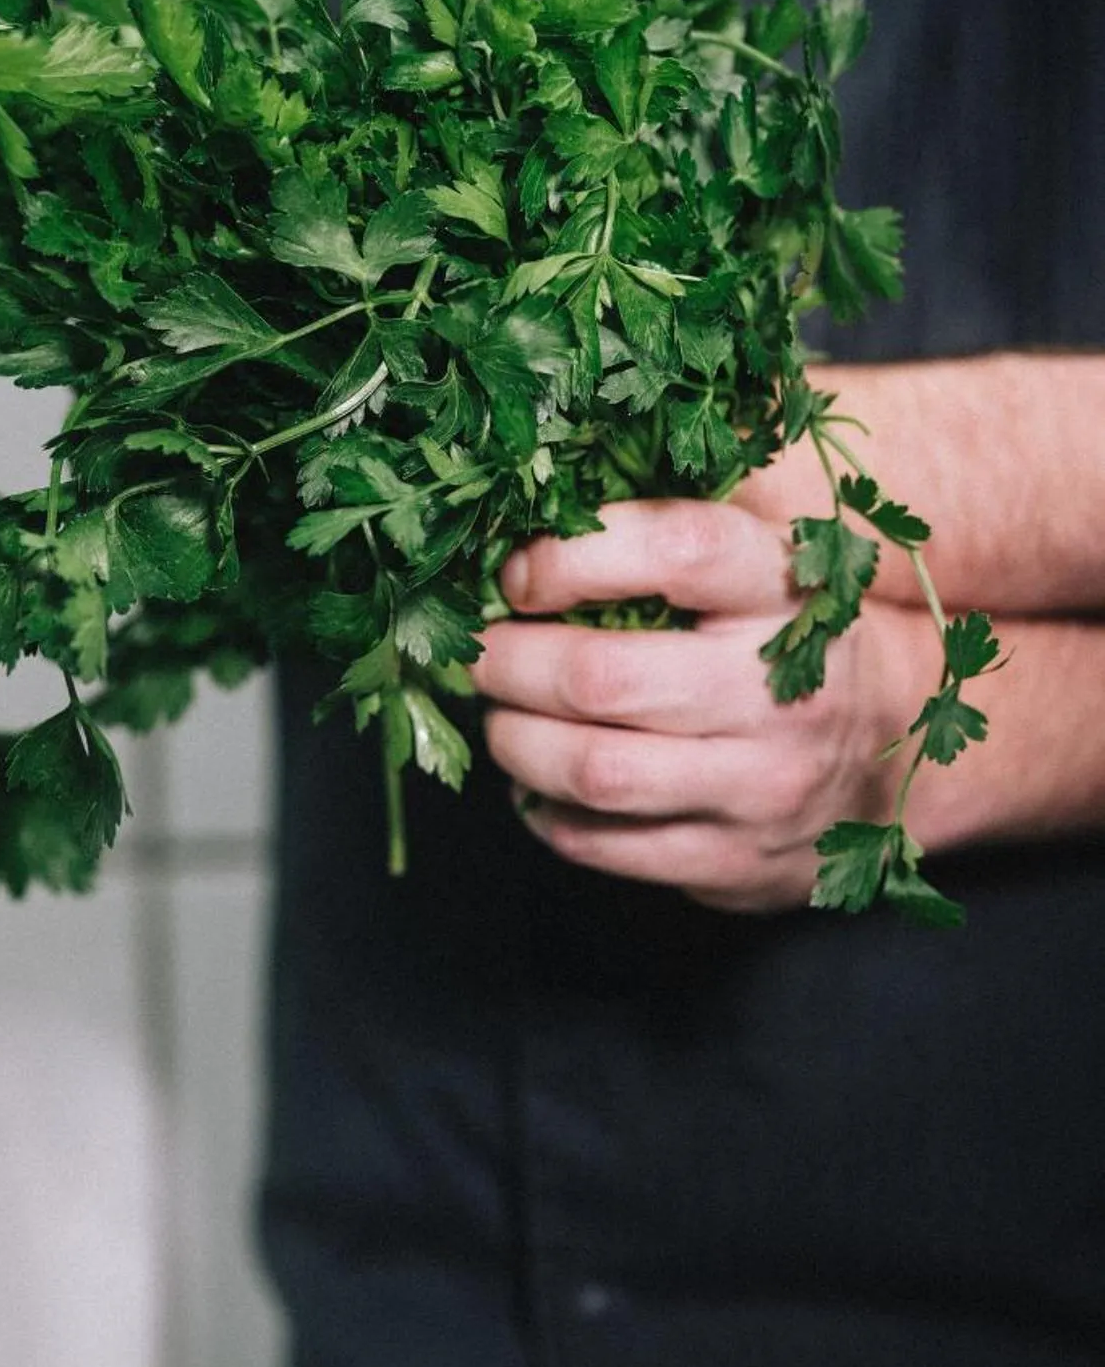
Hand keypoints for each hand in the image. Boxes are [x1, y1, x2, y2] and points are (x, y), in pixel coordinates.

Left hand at [472, 497, 943, 912]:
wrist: (886, 755)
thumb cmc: (784, 636)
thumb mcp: (760, 564)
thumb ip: (668, 531)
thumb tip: (533, 503)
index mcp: (792, 591)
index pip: (678, 550)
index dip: (573, 557)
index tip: (516, 574)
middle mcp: (786, 692)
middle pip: (602, 678)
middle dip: (509, 663)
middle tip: (479, 653)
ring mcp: (763, 787)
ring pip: (593, 772)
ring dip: (515, 743)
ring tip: (500, 717)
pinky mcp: (734, 863)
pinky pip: (604, 845)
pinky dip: (546, 813)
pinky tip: (539, 784)